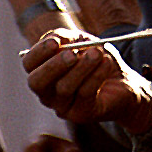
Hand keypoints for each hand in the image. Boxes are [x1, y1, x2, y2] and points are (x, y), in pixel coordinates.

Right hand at [22, 30, 151, 132]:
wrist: (122, 80)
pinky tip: (106, 62)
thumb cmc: (95, 57)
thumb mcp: (80, 41)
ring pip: (64, 88)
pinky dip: (96, 75)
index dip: (39, 52)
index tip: (55, 42)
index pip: (29, 63)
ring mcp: (63, 106)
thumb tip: (56, 40)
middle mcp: (48, 91)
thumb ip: (66, 38)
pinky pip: (85, 94)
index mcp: (43, 70)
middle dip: (54, 66)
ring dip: (82, 67)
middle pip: (37, 82)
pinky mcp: (81, 113)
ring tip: (97, 53)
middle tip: (72, 54)